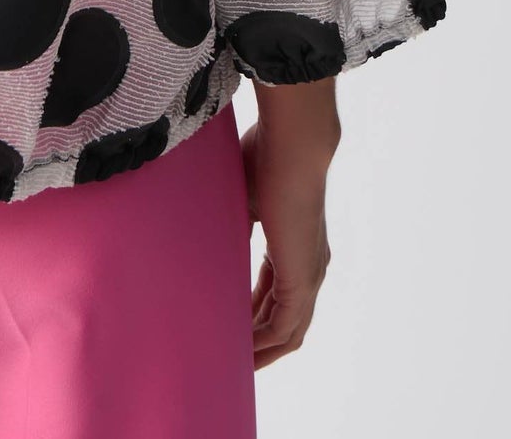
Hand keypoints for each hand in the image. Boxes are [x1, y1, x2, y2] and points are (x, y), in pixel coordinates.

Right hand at [239, 79, 340, 368]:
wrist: (291, 146)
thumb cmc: (264, 156)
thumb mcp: (241, 196)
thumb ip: (230, 218)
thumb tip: (201, 225)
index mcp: (294, 244)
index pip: (275, 291)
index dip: (254, 312)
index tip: (229, 324)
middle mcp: (308, 266)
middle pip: (285, 320)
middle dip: (259, 342)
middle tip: (230, 356)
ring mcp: (309, 275)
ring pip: (289, 330)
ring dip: (264, 350)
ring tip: (235, 364)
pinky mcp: (302, 280)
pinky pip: (285, 327)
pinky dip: (265, 344)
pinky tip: (244, 352)